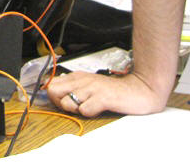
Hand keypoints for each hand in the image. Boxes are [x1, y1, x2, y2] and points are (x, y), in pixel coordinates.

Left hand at [47, 71, 167, 116]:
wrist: (139, 90)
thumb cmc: (113, 90)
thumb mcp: (89, 86)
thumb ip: (73, 88)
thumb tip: (55, 94)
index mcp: (77, 77)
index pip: (51, 84)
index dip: (54, 96)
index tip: (63, 101)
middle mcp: (82, 80)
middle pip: (53, 91)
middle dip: (60, 103)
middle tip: (75, 106)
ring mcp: (92, 88)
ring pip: (67, 102)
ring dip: (75, 110)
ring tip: (90, 108)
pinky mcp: (103, 98)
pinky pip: (85, 110)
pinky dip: (89, 113)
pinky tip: (98, 110)